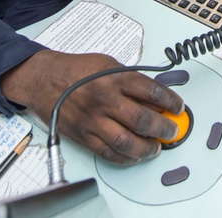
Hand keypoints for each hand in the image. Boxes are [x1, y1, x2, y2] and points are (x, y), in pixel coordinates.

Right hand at [0, 50, 183, 163]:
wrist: (44, 79)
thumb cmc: (76, 70)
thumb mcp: (108, 64)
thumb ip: (130, 79)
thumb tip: (153, 96)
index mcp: (114, 78)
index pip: (151, 91)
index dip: (170, 101)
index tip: (178, 107)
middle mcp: (105, 100)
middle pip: (142, 119)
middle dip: (163, 128)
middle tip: (172, 130)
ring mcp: (93, 120)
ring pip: (126, 142)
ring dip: (146, 148)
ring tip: (156, 148)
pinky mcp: (83, 136)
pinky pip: (107, 153)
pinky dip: (125, 158)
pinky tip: (135, 156)